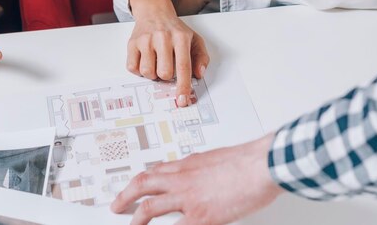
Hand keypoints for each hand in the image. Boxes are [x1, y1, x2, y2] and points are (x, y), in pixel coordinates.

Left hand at [111, 134, 282, 224]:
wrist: (259, 164)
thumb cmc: (244, 160)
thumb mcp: (214, 158)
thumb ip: (200, 166)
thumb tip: (194, 171)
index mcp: (186, 164)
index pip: (154, 171)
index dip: (139, 182)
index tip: (132, 189)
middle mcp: (182, 178)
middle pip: (143, 184)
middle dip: (126, 196)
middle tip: (116, 206)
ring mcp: (188, 197)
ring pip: (150, 207)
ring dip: (137, 218)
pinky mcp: (201, 216)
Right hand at [128, 0, 209, 105]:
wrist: (154, 11)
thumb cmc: (175, 29)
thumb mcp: (194, 39)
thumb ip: (202, 57)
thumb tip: (198, 74)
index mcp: (180, 37)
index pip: (183, 67)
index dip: (183, 86)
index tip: (182, 100)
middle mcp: (162, 37)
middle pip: (164, 73)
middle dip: (166, 75)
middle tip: (167, 66)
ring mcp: (145, 39)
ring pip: (148, 72)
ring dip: (153, 73)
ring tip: (156, 62)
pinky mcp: (132, 43)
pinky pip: (133, 68)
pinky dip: (139, 70)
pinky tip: (145, 60)